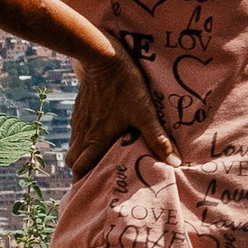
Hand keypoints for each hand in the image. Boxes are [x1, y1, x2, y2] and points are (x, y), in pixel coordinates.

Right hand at [69, 47, 178, 176]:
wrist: (103, 58)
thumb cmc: (126, 87)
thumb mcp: (145, 113)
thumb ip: (158, 139)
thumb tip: (174, 163)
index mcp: (97, 139)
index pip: (80, 169)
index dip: (83, 181)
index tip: (90, 189)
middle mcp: (83, 134)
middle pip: (73, 161)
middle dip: (81, 171)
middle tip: (96, 175)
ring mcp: (78, 121)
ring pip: (74, 146)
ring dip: (82, 154)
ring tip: (98, 158)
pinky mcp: (79, 109)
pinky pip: (76, 131)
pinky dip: (83, 139)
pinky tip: (98, 134)